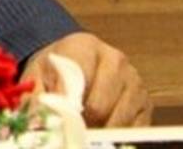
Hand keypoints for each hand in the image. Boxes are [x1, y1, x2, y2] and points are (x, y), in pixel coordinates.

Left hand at [22, 31, 151, 126]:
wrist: (70, 62)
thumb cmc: (54, 70)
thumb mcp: (36, 77)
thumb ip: (36, 98)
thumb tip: (41, 123)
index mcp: (85, 46)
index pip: (79, 79)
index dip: (66, 104)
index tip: (58, 117)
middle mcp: (115, 60)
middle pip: (99, 106)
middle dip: (81, 123)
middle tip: (68, 128)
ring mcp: (134, 82)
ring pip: (118, 121)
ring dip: (99, 131)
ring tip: (82, 128)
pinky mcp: (146, 104)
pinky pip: (135, 130)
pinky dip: (116, 136)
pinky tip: (100, 130)